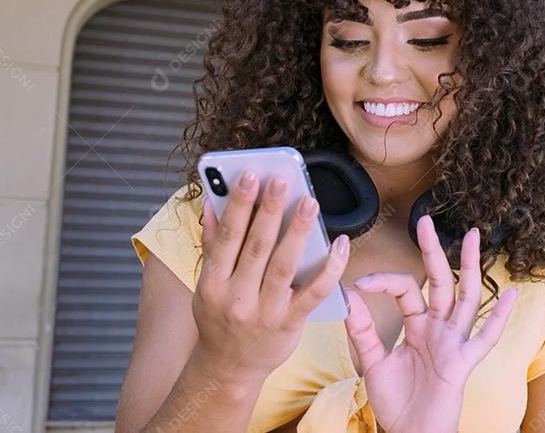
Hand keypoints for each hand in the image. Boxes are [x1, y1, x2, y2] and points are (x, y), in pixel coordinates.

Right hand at [190, 170, 350, 387]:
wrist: (228, 368)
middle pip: (256, 247)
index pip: (227, 237)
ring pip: (284, 265)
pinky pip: (313, 293)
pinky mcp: (290, 324)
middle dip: (269, 211)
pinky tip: (339, 244)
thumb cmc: (219, 319)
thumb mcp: (205, 285)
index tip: (250, 176)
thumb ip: (211, 244)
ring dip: (298, 232)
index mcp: (212, 283)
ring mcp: (264, 312)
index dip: (239, 205)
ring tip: (309, 202)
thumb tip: (212, 204)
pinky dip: (329, 269)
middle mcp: (236, 297)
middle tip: (282, 180)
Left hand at [344, 215, 518, 432]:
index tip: (359, 282)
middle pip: (440, 282)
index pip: (405, 289)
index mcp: (418, 326)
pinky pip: (484, 339)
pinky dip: (499, 318)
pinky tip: (510, 296)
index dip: (383, 281)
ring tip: (474, 237)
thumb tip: (350, 297)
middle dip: (434, 251)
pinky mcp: (462, 363)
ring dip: (469, 267)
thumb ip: (362, 332)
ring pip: (465, 298)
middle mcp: (439, 329)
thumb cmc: (396, 403)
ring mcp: (453, 343)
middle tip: (427, 221)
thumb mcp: (372, 363)